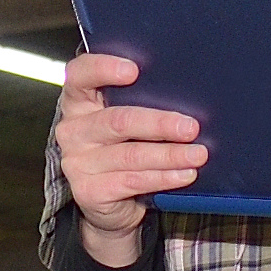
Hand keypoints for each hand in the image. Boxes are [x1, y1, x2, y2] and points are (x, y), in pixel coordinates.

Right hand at [50, 53, 198, 267]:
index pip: (79, 75)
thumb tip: (187, 93)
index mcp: (78, 102)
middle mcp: (73, 130)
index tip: (133, 71)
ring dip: (169, 155)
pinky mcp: (89, 191)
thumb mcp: (125, 121)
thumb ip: (138, 102)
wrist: (110, 202)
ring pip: (130, 154)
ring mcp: (78, 162)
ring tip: (197, 154)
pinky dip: (163, 177)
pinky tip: (184, 174)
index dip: (103, 68)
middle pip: (117, 121)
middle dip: (159, 124)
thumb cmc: (122, 148)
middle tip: (190, 127)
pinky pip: (132, 181)